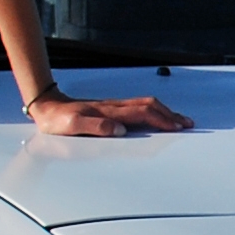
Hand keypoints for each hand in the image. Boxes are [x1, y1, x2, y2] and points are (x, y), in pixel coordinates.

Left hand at [27, 92, 193, 136]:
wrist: (46, 107)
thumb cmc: (58, 120)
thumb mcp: (72, 127)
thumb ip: (95, 128)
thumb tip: (120, 130)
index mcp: (109, 112)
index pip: (142, 113)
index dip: (161, 120)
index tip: (176, 127)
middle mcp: (115, 107)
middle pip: (150, 106)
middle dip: (171, 115)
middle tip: (187, 124)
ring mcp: (114, 106)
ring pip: (146, 104)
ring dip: (165, 112)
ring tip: (179, 120)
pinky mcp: (112, 109)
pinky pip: (139, 107)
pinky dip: (154, 111)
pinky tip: (158, 116)